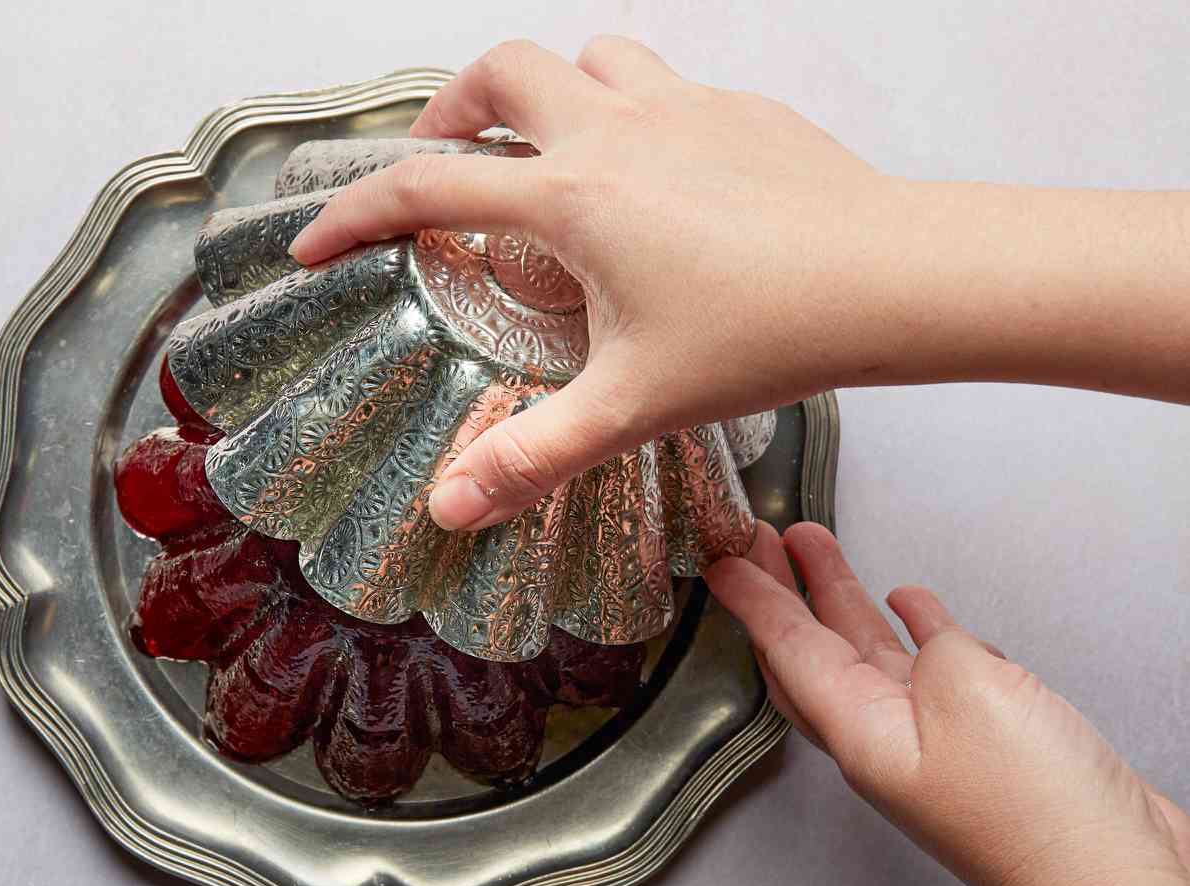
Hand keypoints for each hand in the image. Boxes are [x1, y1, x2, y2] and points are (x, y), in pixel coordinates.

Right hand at [289, 37, 900, 529]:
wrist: (887, 278)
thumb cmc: (768, 332)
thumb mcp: (633, 408)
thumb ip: (535, 457)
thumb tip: (452, 506)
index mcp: (572, 199)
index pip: (429, 189)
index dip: (357, 215)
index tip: (320, 244)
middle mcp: (616, 131)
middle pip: (500, 73)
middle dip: (450, 113)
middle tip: (440, 166)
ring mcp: (682, 109)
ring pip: (587, 57)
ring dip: (547, 92)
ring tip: (540, 155)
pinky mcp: (739, 112)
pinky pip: (662, 84)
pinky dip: (629, 113)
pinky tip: (648, 183)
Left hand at [705, 524, 1189, 885]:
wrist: (1110, 879)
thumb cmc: (1038, 817)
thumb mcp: (971, 696)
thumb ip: (933, 651)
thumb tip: (924, 632)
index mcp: (861, 736)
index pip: (788, 652)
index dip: (752, 601)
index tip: (719, 562)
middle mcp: (886, 741)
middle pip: (812, 652)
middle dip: (781, 591)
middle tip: (755, 539)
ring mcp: (933, 742)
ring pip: (865, 655)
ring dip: (838, 598)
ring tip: (813, 548)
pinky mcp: (982, 741)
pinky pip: (928, 670)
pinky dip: (912, 629)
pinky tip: (908, 604)